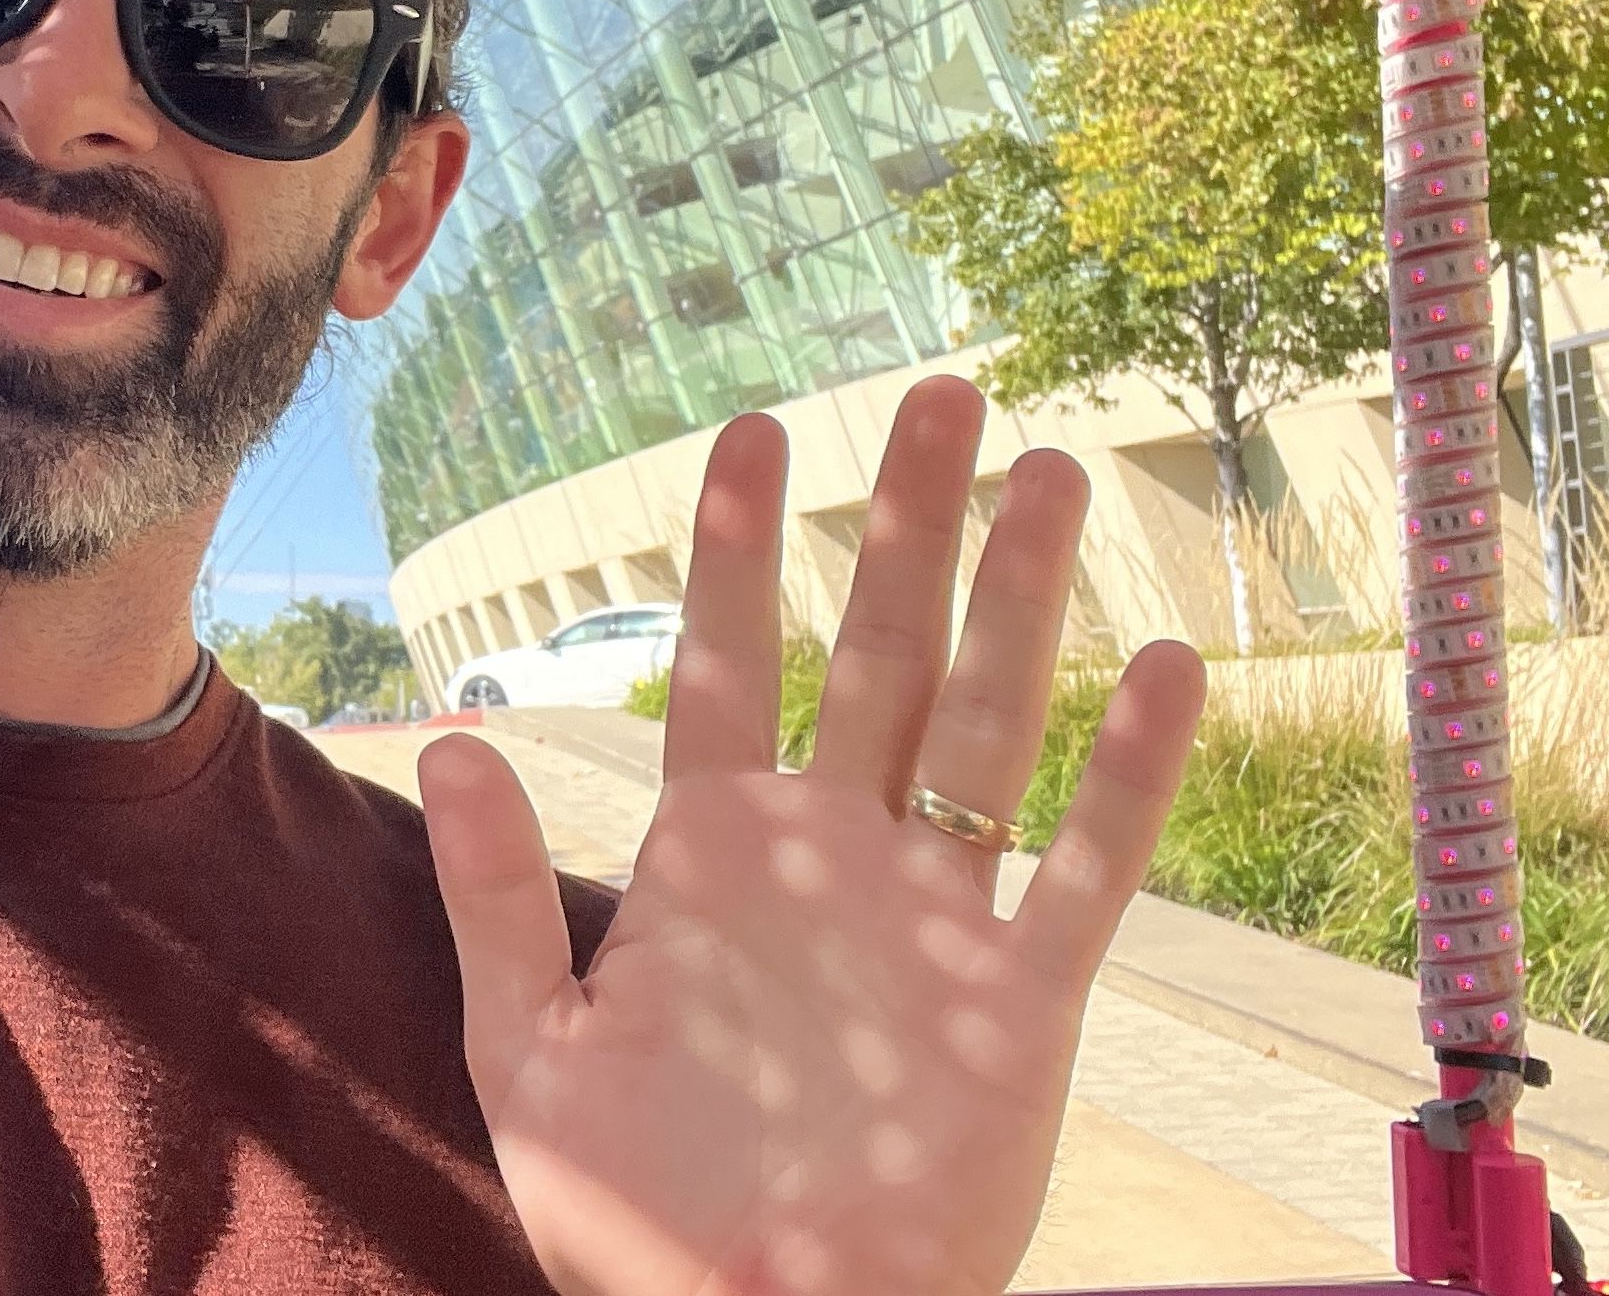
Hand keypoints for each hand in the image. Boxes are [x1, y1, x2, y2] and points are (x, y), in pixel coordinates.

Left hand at [418, 377, 1205, 1295]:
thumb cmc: (630, 1216)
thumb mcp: (529, 1050)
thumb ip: (496, 893)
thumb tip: (448, 736)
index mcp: (712, 859)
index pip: (724, 667)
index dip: (740, 552)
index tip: (754, 430)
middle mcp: (830, 861)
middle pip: (874, 657)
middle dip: (902, 528)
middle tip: (939, 395)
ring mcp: (932, 923)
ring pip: (986, 726)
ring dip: (1019, 605)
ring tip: (1051, 478)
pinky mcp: (1020, 1006)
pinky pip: (1083, 870)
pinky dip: (1125, 776)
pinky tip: (1160, 668)